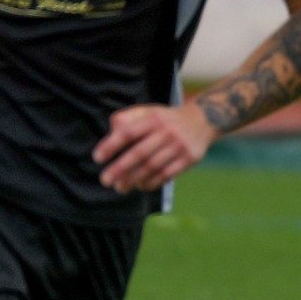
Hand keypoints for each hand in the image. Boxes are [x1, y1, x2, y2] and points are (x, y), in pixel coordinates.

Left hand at [93, 104, 215, 193]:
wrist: (202, 120)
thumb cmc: (165, 119)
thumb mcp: (147, 111)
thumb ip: (126, 119)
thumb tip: (110, 137)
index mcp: (153, 118)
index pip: (128, 132)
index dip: (111, 145)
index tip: (97, 159)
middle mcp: (168, 132)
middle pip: (140, 153)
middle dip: (120, 169)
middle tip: (105, 181)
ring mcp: (180, 146)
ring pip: (153, 167)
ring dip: (134, 179)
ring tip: (120, 188)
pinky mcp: (190, 158)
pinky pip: (168, 174)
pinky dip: (152, 182)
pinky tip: (140, 186)